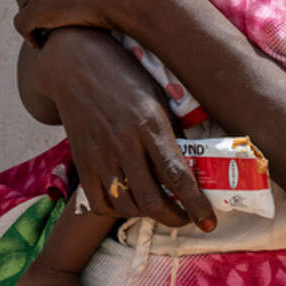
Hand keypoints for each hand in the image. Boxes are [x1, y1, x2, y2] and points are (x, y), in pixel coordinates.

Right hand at [33, 27, 216, 230]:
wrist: (76, 64)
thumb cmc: (125, 75)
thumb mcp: (156, 96)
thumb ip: (171, 131)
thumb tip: (190, 165)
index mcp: (149, 124)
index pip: (177, 176)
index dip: (196, 204)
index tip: (209, 222)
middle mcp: (124, 144)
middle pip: (152, 201)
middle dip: (175, 218)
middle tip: (188, 217)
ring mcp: (99, 156)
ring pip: (127, 206)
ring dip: (149, 214)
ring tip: (162, 207)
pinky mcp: (81, 162)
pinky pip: (100, 202)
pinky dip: (119, 210)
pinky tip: (131, 201)